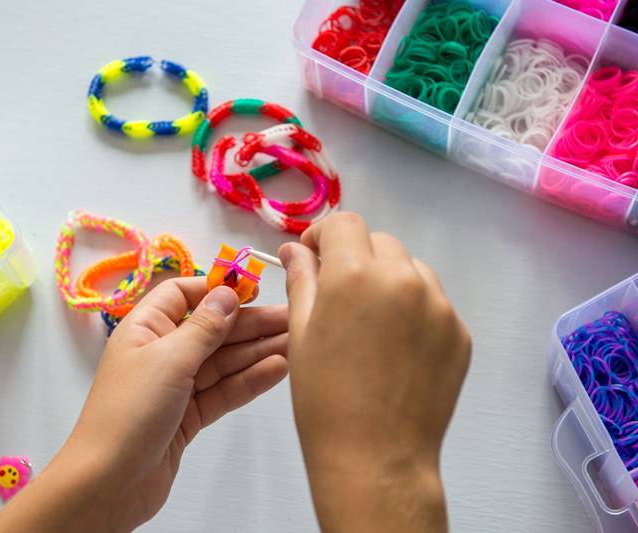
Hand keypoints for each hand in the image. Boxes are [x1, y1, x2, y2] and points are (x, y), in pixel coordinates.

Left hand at [0, 278, 287, 532]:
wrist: (108, 485)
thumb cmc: (128, 414)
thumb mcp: (169, 360)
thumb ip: (204, 327)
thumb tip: (227, 294)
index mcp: (145, 329)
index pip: (183, 295)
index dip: (217, 290)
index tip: (254, 290)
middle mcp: (160, 353)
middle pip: (211, 329)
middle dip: (250, 323)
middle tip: (291, 319)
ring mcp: (176, 386)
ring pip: (223, 361)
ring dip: (257, 351)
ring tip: (295, 342)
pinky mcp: (189, 415)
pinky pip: (224, 390)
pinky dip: (250, 380)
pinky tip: (278, 369)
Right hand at [279, 212, 470, 532]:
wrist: (376, 457)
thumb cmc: (324, 398)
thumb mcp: (301, 334)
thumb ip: (302, 280)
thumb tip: (296, 249)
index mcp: (355, 274)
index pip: (344, 223)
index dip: (323, 235)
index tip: (313, 257)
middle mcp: (403, 278)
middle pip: (380, 242)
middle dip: (356, 257)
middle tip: (339, 295)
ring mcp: (439, 306)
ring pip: (411, 270)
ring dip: (389, 281)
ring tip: (372, 324)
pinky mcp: (459, 333)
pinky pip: (433, 303)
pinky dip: (414, 311)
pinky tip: (396, 348)